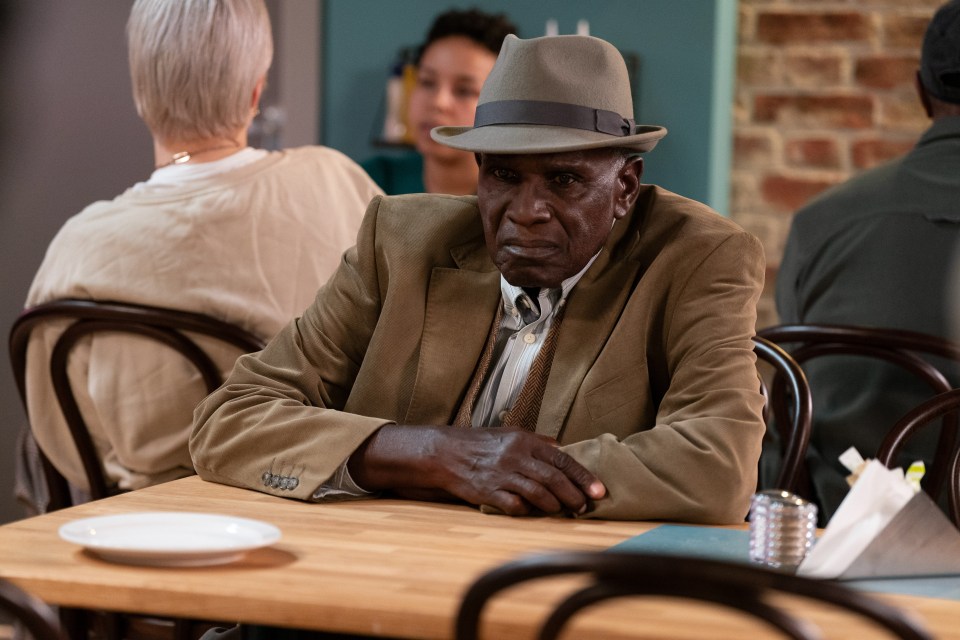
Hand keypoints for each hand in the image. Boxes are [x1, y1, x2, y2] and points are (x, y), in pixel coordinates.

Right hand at [348, 425, 605, 515]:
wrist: (443, 452)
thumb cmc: (479, 443)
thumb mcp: (509, 433)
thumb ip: (536, 440)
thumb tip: (561, 444)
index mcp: (524, 440)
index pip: (562, 459)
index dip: (583, 476)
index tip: (599, 491)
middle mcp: (516, 456)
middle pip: (554, 479)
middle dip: (574, 495)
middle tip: (585, 507)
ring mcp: (502, 475)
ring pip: (538, 494)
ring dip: (555, 506)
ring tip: (565, 511)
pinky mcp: (488, 492)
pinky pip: (514, 505)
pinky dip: (527, 511)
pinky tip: (533, 513)